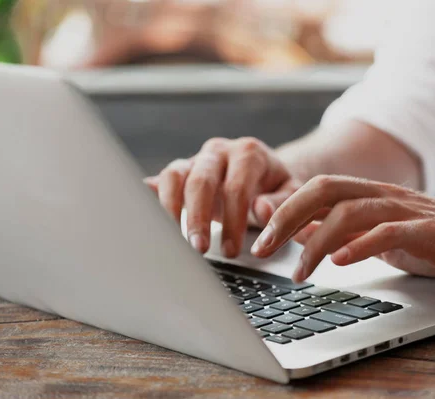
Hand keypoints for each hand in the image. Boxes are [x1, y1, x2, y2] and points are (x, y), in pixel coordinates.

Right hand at [145, 138, 301, 257]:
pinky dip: (149, 196)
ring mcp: (196, 159)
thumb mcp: (291, 194)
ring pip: (174, 176)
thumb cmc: (276, 186)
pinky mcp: (180, 171)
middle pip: (201, 181)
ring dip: (170, 210)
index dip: (232, 221)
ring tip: (172, 240)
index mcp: (249, 154)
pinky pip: (160, 180)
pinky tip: (143, 216)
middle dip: (198, 219)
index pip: (236, 187)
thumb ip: (281, 202)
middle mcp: (219, 151)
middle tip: (199, 250)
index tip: (231, 251)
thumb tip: (261, 210)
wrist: (263, 171)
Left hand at [250, 175, 434, 285]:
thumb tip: (291, 230)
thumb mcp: (372, 234)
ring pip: (352, 211)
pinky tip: (341, 263)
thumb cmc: (428, 239)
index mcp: (369, 193)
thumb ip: (334, 230)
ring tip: (299, 272)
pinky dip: (361, 246)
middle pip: (326, 189)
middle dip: (288, 216)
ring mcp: (407, 210)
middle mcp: (384, 195)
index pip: (317, 188)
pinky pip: (390, 232)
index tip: (259, 237)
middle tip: (263, 248)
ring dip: (318, 241)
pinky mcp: (429, 231)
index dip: (284, 208)